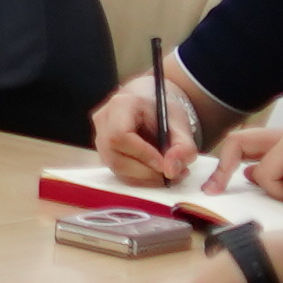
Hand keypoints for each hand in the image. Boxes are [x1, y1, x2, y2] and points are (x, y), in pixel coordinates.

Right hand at [86, 66, 196, 181]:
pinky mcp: (103, 152)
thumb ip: (183, 147)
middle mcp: (103, 120)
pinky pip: (118, 172)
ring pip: (116, 168)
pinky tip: (156, 172)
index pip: (121, 135)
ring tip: (169, 173)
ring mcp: (99, 137)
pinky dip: (139, 178)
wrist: (152, 104)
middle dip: (145, 172)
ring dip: (144, 178)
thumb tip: (171, 171)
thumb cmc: (164, 110)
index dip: (143, 154)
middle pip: (115, 156)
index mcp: (121, 105)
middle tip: (172, 175)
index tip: (166, 165)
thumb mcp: (181, 124)